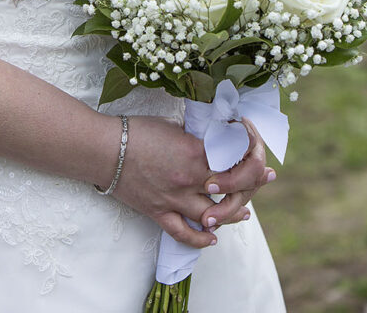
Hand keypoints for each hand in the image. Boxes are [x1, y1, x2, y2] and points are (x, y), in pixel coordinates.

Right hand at [109, 116, 274, 247]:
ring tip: (245, 212)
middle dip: (253, 186)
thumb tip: (215, 143)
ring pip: (214, 217)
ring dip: (233, 215)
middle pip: (232, 190)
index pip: (235, 159)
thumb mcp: (173, 126)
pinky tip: (212, 237)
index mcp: (195, 152)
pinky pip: (184, 233)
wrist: (103, 148)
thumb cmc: (136, 130)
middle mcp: (189, 179)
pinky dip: (201, 239)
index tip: (258, 152)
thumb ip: (196, 138)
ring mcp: (175, 199)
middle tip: (263, 180)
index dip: (252, 155)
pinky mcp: (159, 213)